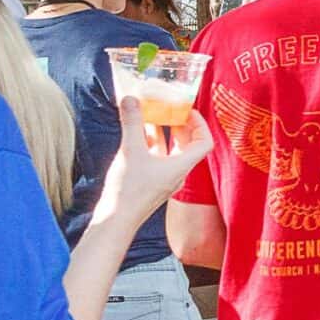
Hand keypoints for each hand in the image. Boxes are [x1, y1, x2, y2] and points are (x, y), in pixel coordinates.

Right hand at [102, 96, 211, 222]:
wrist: (115, 220)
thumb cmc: (128, 191)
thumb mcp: (130, 151)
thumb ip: (132, 123)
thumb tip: (131, 99)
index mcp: (182, 166)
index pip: (204, 142)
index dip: (199, 123)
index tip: (186, 109)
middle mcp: (177, 172)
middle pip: (188, 143)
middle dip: (179, 123)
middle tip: (168, 107)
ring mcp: (164, 177)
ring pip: (169, 149)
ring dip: (162, 131)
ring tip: (150, 114)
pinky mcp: (150, 181)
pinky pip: (156, 157)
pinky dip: (150, 142)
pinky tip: (136, 131)